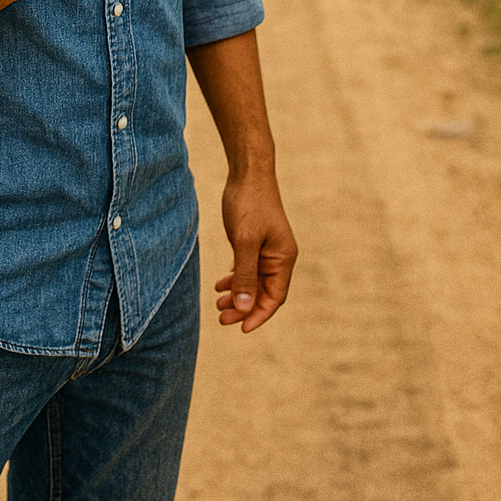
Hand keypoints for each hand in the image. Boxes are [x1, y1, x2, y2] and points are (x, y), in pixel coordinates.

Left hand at [214, 171, 296, 332]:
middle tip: (221, 317)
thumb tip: (245, 307)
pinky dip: (236, 278)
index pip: (274, 298)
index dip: (258, 316)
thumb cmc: (249, 203)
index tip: (239, 329)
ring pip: (254, 281)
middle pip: (263, 292)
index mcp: (283, 258)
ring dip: (238, 294)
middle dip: (243, 308)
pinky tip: (221, 284)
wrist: (248, 172)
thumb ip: (245, 274)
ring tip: (217, 302)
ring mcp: (267, 249)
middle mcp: (279, 257)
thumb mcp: (244, 241)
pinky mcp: (255, 241)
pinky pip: (248, 268)